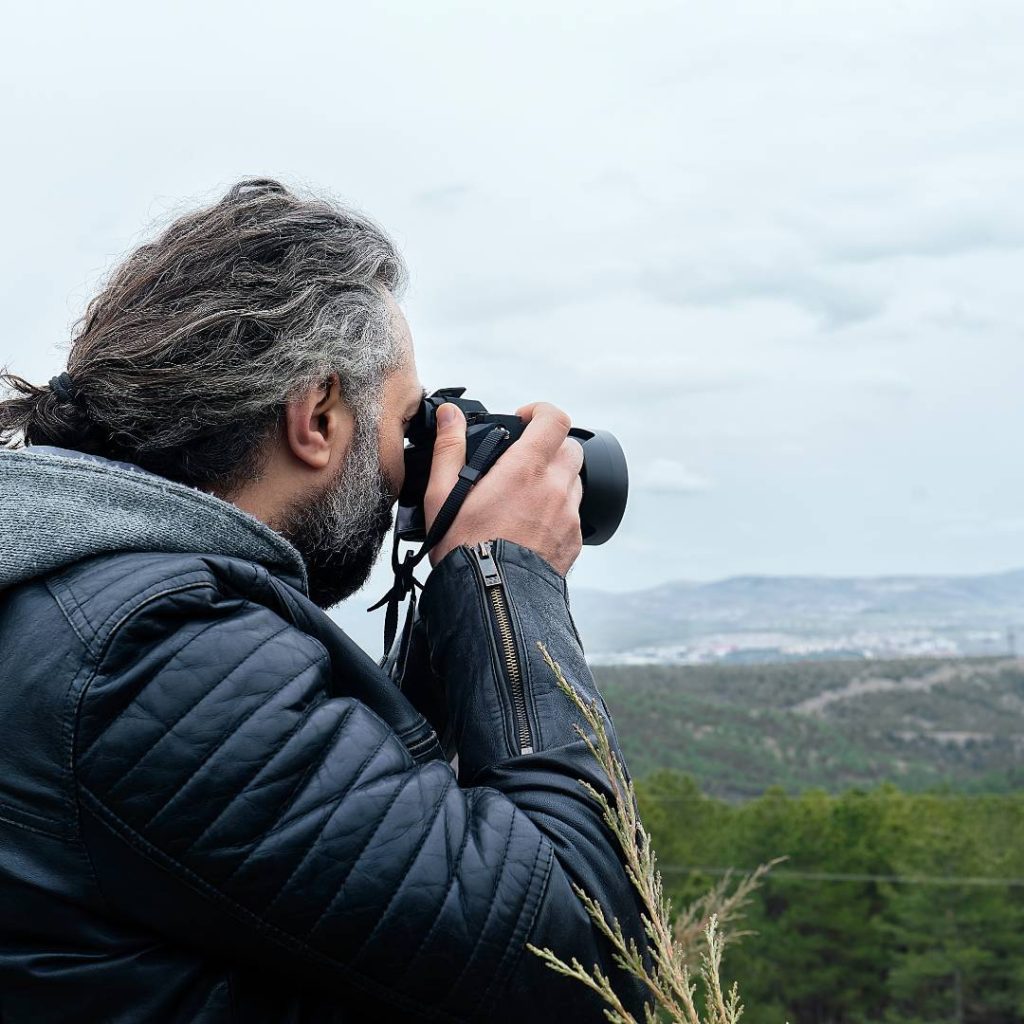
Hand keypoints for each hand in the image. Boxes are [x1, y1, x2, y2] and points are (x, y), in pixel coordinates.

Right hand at [424, 401, 583, 575]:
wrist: (491, 600)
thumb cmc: (464, 549)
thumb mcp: (442, 495)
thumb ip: (449, 448)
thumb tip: (451, 415)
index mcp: (526, 469)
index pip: (555, 419)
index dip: (541, 412)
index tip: (523, 420)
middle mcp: (555, 488)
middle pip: (570, 448)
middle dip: (550, 446)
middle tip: (524, 461)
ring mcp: (569, 516)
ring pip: (574, 481)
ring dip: (556, 479)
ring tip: (526, 496)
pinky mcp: (574, 541)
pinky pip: (574, 514)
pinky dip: (558, 511)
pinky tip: (532, 525)